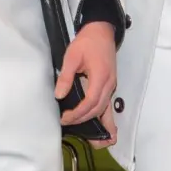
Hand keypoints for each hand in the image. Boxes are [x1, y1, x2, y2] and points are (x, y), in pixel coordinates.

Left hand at [55, 22, 116, 143]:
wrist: (102, 31)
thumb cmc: (87, 42)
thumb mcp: (72, 56)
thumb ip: (65, 77)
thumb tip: (59, 96)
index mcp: (100, 77)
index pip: (90, 102)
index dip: (77, 114)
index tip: (65, 118)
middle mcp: (109, 84)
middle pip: (98, 109)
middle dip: (83, 120)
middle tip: (67, 123)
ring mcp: (112, 86)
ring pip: (106, 110)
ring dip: (96, 123)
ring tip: (91, 139)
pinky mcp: (110, 86)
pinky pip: (108, 106)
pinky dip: (106, 119)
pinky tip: (102, 129)